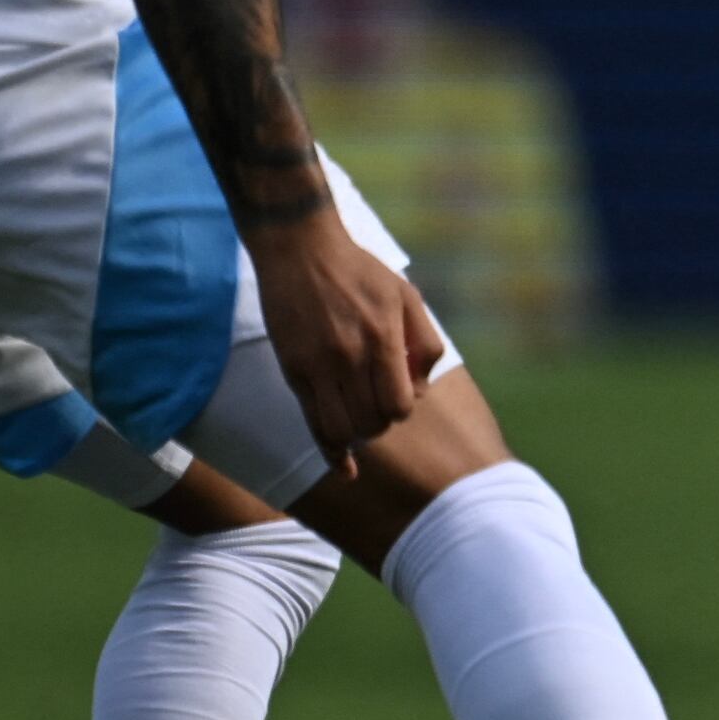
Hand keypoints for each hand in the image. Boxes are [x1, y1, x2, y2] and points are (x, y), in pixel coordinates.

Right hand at [245, 213, 444, 479]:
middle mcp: (349, 357)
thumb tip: (423, 387)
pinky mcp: (293, 369)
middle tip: (378, 406)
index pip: (399, 405)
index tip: (400, 395)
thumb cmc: (360, 272)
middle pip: (371, 423)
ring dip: (357, 436)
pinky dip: (330, 450)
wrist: (300, 250)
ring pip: (341, 430)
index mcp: (382, 339)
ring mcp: (317, 366)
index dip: (403, 409)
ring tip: (360, 422)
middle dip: (381, 423)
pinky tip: (343, 469)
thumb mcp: (408, 296)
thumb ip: (425, 341)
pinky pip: (312, 422)